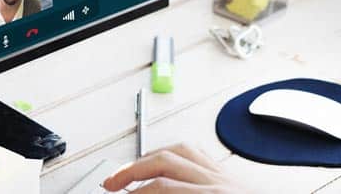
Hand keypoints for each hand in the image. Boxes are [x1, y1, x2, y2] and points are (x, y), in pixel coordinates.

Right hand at [102, 143, 244, 192]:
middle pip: (165, 163)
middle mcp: (220, 183)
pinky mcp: (230, 176)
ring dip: (148, 158)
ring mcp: (225, 176)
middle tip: (110, 184)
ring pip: (179, 151)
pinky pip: (197, 154)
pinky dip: (173, 153)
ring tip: (130, 170)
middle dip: (131, 172)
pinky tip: (161, 161)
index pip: (162, 189)